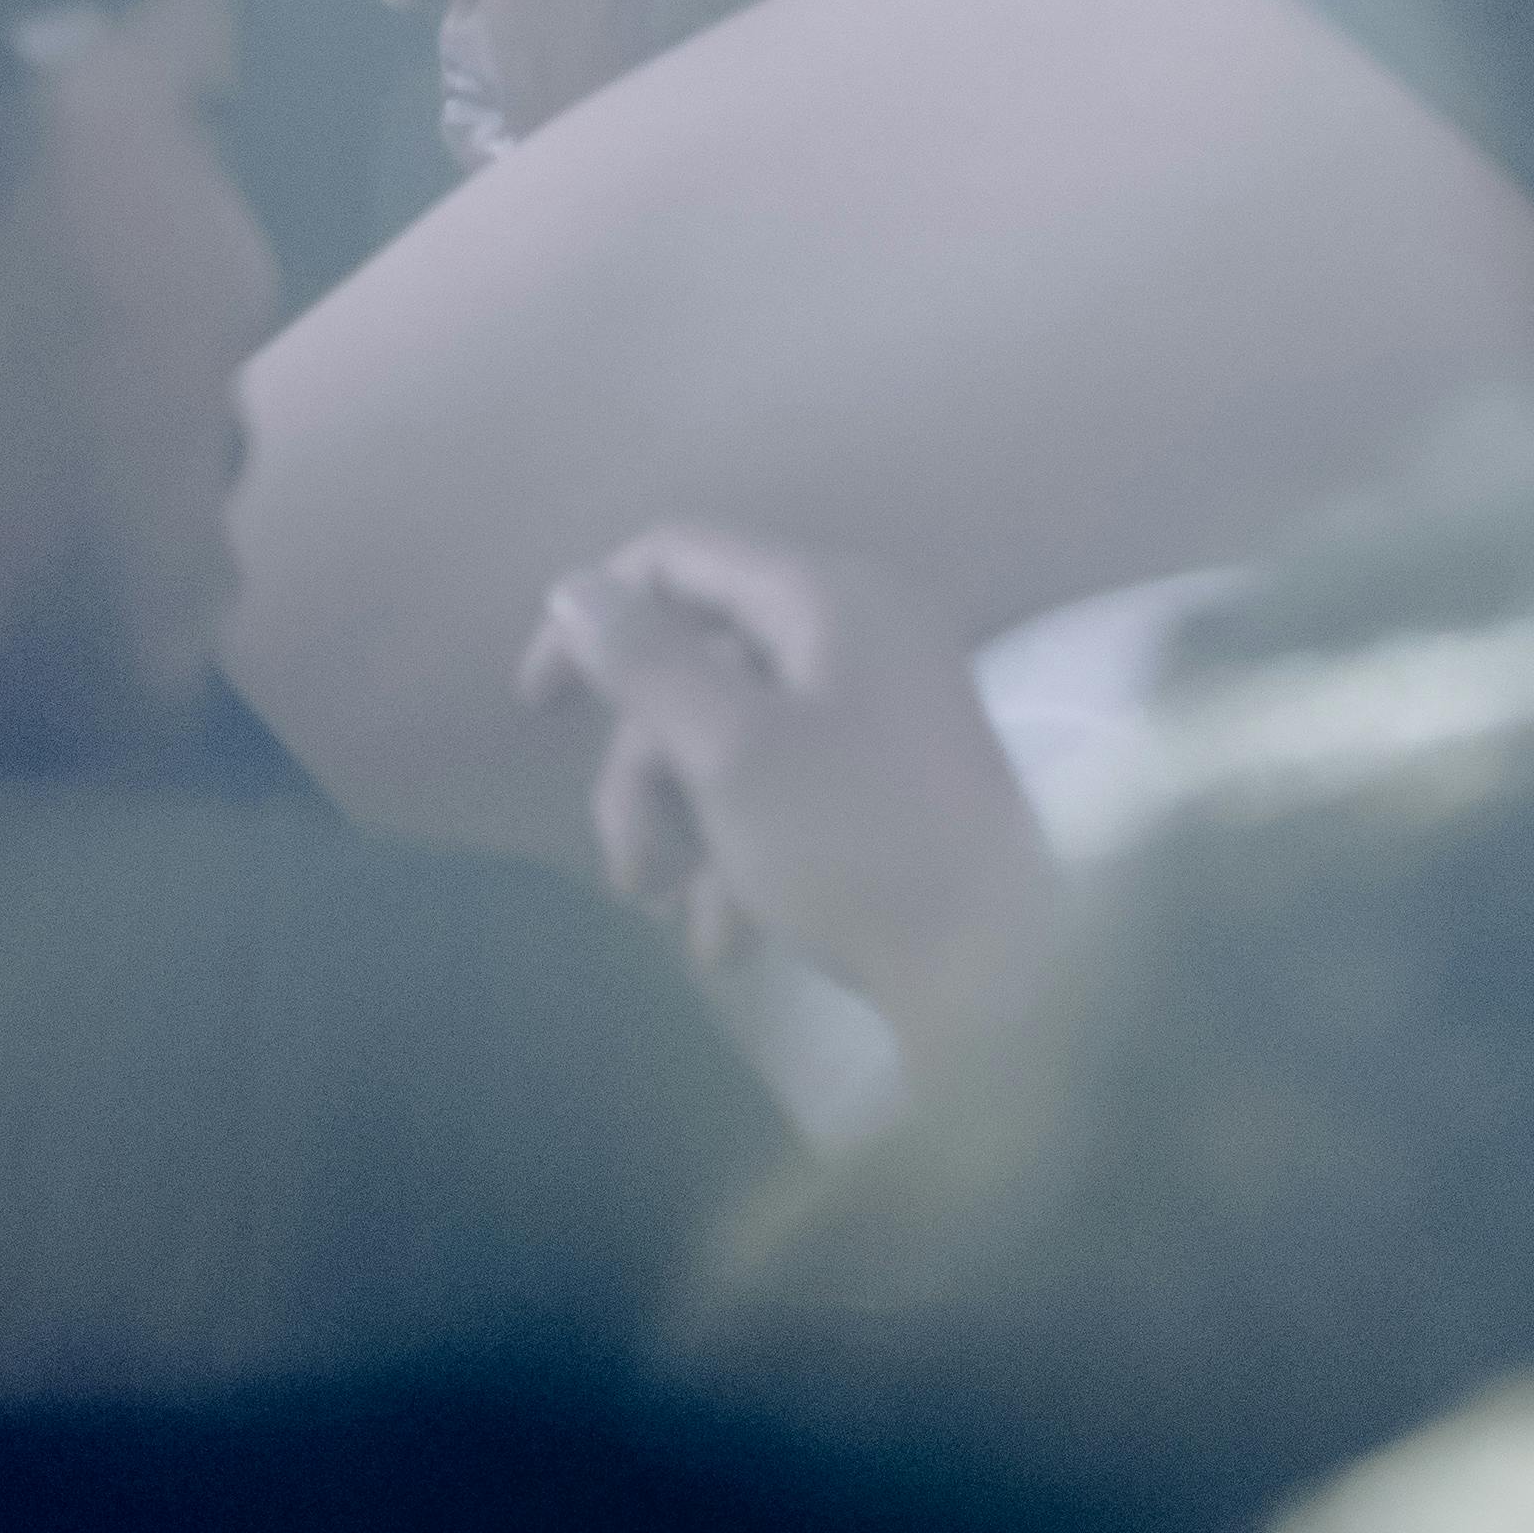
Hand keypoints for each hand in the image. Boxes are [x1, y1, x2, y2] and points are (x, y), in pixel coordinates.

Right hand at [520, 528, 1059, 1045]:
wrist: (998, 975)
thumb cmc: (856, 846)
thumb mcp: (729, 751)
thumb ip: (643, 662)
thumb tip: (572, 586)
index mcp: (825, 594)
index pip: (676, 558)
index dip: (591, 618)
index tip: (534, 709)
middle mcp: (856, 631)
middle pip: (699, 667)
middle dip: (648, 774)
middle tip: (632, 875)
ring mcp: (879, 707)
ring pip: (733, 741)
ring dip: (690, 831)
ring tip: (687, 923)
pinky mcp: (888, 782)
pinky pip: (785, 789)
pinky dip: (744, 855)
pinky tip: (734, 940)